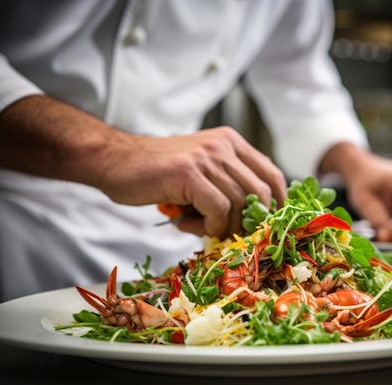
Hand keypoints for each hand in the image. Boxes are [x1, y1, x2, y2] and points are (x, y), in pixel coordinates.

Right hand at [0, 96, 286, 237]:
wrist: (115, 160)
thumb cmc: (157, 173)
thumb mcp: (200, 173)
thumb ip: (225, 187)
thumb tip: (252, 222)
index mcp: (231, 143)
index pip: (272, 174)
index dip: (276, 204)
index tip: (267, 225)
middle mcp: (224, 146)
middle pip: (260, 193)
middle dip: (247, 223)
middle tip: (225, 234)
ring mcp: (207, 157)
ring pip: (238, 204)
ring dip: (221, 226)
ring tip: (195, 226)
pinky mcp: (190, 172)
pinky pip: (218, 209)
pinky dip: (208, 226)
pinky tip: (186, 224)